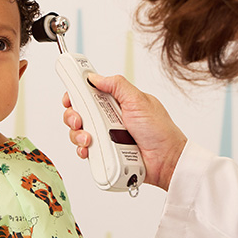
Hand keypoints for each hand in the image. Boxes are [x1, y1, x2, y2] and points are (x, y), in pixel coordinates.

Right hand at [63, 73, 186, 189]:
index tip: (71, 97)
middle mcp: (108, 118)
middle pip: (78, 112)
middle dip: (73, 116)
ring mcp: (105, 136)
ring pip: (78, 132)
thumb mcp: (139, 101)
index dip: (76, 94)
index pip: (89, 93)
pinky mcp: (104, 152)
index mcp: (116, 102)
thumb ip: (117, 85)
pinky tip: (90, 150)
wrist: (166, 161)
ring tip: (90, 139)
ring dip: (78, 135)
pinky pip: (85, 150)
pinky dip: (83, 150)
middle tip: (80, 120)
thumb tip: (95, 77)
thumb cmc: (160, 131)